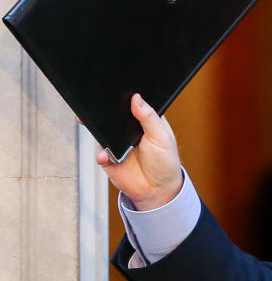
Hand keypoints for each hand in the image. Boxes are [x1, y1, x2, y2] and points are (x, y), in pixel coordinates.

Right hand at [95, 93, 183, 210]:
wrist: (157, 190)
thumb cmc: (165, 162)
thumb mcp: (162, 137)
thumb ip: (149, 118)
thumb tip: (137, 98)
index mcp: (145, 120)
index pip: (132, 104)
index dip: (125, 97)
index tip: (116, 90)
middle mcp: (128, 130)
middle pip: (113, 116)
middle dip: (105, 112)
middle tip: (98, 107)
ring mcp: (117, 143)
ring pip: (102, 131)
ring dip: (98, 130)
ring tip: (97, 129)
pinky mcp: (108, 158)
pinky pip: (99, 152)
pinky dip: (101, 154)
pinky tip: (106, 156)